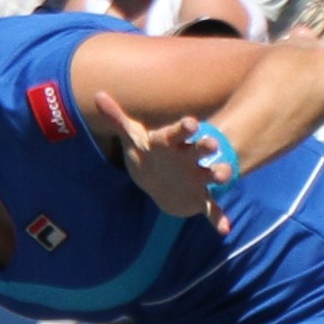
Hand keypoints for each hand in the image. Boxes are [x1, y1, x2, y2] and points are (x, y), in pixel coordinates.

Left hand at [95, 92, 228, 230]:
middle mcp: (188, 157)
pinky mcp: (200, 197)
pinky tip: (224, 228)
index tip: (190, 123)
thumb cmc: (147, 152)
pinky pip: (211, 208)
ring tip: (223, 176)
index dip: (183, 128)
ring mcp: (197, 176)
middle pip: (199, 150)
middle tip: (211, 145)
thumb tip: (98, 95)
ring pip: (212, 173)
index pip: (177, 132)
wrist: (159, 178)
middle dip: (205, 147)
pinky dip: (218, 217)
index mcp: (171, 142)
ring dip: (219, 174)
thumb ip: (118, 118)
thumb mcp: (132, 137)